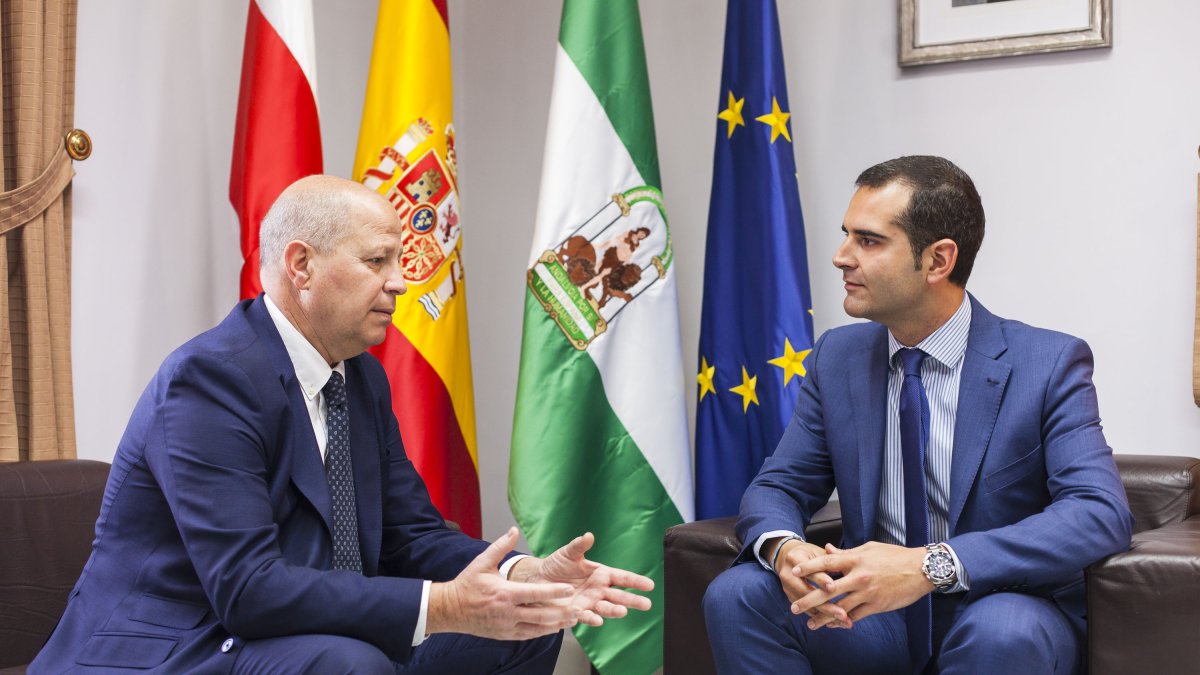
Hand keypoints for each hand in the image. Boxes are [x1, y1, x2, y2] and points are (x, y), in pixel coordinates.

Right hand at [427, 527, 578, 639]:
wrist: (451, 610)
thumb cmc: (467, 584)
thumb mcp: (482, 562)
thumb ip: (500, 546)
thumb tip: (513, 530)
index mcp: (504, 593)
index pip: (534, 593)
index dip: (553, 592)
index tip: (569, 589)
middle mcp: (507, 612)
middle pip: (540, 615)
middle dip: (561, 612)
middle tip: (580, 609)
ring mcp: (507, 626)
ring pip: (537, 628)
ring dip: (557, 624)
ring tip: (573, 619)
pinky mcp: (506, 635)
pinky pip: (529, 635)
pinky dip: (544, 631)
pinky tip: (556, 626)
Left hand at [508, 531, 653, 626]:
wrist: (538, 579)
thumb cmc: (556, 564)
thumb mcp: (568, 553)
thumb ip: (579, 546)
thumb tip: (589, 535)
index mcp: (601, 574)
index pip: (622, 577)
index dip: (636, 581)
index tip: (650, 585)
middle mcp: (598, 589)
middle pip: (620, 596)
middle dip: (633, 600)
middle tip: (647, 604)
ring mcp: (589, 602)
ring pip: (606, 608)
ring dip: (614, 610)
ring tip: (622, 611)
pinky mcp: (576, 612)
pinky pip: (586, 617)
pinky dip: (591, 619)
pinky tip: (597, 620)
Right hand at [769, 538, 848, 628]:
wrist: (787, 556)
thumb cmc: (810, 554)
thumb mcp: (819, 553)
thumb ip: (832, 561)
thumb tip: (848, 571)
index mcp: (795, 558)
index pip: (809, 571)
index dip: (821, 580)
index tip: (834, 588)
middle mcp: (787, 574)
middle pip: (806, 592)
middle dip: (825, 605)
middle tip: (843, 614)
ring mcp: (787, 587)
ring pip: (807, 606)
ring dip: (826, 616)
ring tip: (845, 622)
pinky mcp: (790, 597)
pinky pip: (807, 611)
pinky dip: (822, 617)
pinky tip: (837, 622)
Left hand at [791, 542, 933, 626]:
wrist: (920, 570)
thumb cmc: (894, 556)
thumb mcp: (869, 548)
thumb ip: (845, 551)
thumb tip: (825, 548)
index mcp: (856, 559)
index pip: (826, 562)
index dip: (809, 567)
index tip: (794, 571)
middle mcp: (859, 576)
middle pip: (828, 589)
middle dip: (808, 599)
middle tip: (794, 607)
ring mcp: (867, 593)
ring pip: (840, 608)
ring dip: (823, 616)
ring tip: (810, 623)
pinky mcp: (876, 606)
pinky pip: (855, 616)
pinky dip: (843, 621)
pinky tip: (833, 625)